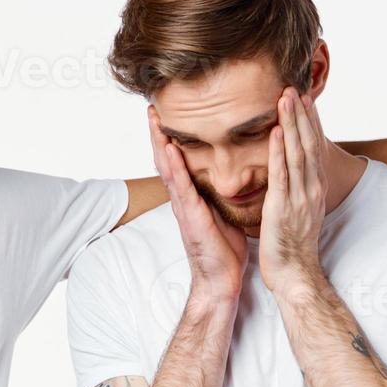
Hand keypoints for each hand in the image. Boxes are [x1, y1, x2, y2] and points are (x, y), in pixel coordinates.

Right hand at [148, 106, 248, 307]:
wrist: (221, 280)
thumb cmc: (224, 250)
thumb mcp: (223, 213)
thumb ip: (221, 194)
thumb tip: (233, 176)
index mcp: (191, 197)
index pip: (178, 161)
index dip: (171, 137)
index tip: (168, 114)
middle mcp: (182, 198)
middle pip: (165, 159)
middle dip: (158, 133)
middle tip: (152, 107)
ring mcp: (183, 207)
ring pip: (167, 168)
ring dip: (159, 141)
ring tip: (154, 118)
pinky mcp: (190, 216)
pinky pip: (180, 187)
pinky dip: (174, 166)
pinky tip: (169, 148)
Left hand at [259, 88, 326, 296]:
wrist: (296, 275)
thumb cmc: (293, 247)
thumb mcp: (300, 211)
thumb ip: (298, 190)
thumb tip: (294, 173)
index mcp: (314, 189)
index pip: (314, 148)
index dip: (310, 122)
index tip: (305, 99)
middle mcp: (311, 189)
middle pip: (309, 143)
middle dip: (302, 114)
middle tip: (294, 87)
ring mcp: (299, 197)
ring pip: (297, 153)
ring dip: (292, 123)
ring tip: (285, 98)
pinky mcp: (283, 207)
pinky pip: (282, 174)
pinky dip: (279, 151)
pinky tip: (276, 132)